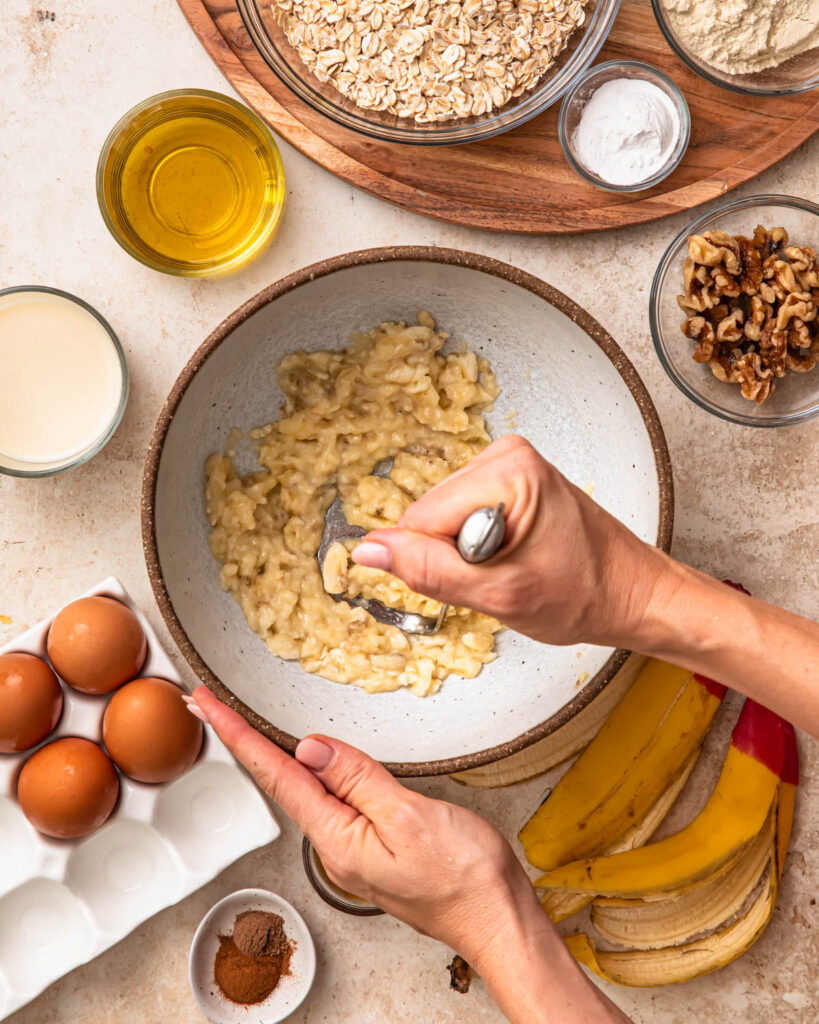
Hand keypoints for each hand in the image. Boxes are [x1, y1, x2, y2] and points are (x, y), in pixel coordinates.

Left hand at [188, 689, 631, 1022]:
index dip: (238, 734)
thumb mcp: (408, 817)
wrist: (497, 920)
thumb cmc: (463, 877)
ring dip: (272, 753)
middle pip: (280, 781)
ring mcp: (354, 845)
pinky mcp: (375, 843)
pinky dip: (311, 770)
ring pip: (305, 789)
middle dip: (242, 741)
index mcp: (337, 837)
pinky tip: (308, 761)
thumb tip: (309, 747)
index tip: (206, 705)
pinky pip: (333, 797)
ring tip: (243, 724)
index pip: (276, 775)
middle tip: (208, 705)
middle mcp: (336, 843)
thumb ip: (357, 779)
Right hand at [352, 435, 669, 647]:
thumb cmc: (585, 593)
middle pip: (428, 515)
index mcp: (508, 471)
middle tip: (504, 574)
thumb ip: (428, 571)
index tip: (487, 577)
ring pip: (439, 519)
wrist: (628, 592)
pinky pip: (458, 516)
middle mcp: (506, 455)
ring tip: (514, 565)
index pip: (420, 520)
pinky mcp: (507, 479)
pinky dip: (476, 546)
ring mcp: (507, 465)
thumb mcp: (500, 594)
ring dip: (466, 553)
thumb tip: (370, 551)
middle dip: (454, 556)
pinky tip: (514, 554)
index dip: (442, 563)